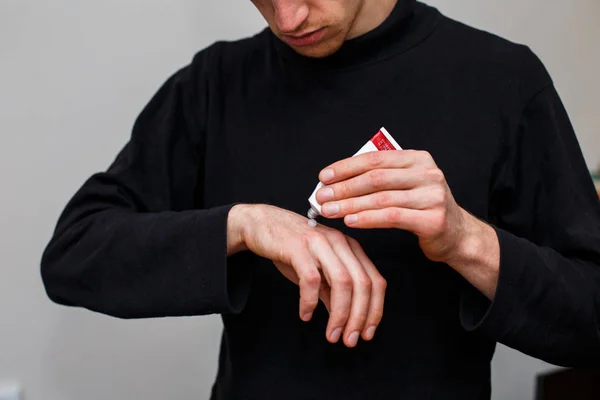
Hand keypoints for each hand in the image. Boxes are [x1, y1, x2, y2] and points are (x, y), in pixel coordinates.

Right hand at [228, 204, 386, 347]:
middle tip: (349, 340)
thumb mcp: (317, 270)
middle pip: (362, 284)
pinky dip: (310, 301)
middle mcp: (340, 242)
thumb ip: (332, 292)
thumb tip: (345, 320)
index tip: (366, 333)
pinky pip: (311, 279)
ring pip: (343, 282)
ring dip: (340, 314)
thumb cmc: (290, 247)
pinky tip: (305, 314)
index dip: (375, 310)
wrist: (261, 223)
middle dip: (359, 317)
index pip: (374, 281)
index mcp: (350, 247)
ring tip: (332, 334)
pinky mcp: (298, 247)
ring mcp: (320, 243)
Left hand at [315, 150, 469, 263]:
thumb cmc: (423, 208)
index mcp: (418, 159)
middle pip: (376, 178)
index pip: (375, 159)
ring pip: (381, 198)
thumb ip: (380, 178)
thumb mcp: (406, 185)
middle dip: (344, 187)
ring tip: (330, 211)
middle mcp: (427, 174)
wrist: (456, 234)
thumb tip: (337, 182)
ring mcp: (432, 196)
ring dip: (351, 204)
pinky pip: (392, 217)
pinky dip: (368, 218)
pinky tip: (351, 221)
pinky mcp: (433, 219)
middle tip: (322, 197)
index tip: (324, 177)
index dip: (346, 167)